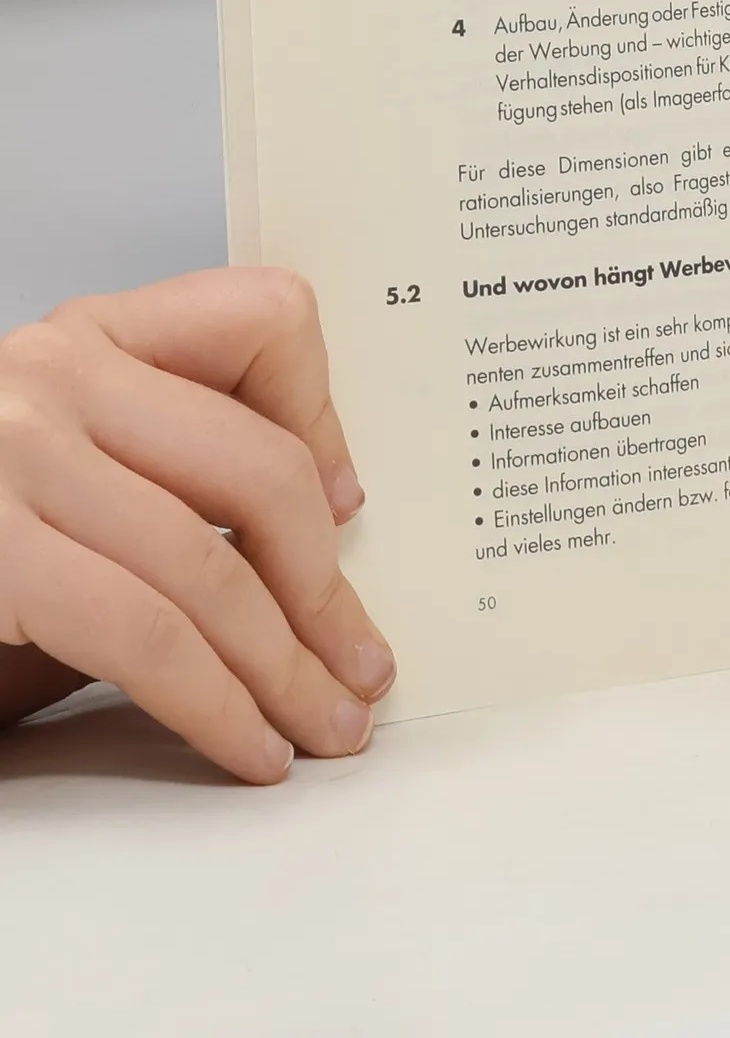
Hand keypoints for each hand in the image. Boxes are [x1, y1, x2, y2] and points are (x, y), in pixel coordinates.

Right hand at [0, 269, 393, 782]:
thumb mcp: (71, 475)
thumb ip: (165, 472)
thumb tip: (317, 538)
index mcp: (88, 338)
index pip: (263, 319)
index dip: (324, 417)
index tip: (345, 508)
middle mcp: (51, 376)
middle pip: (259, 473)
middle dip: (325, 593)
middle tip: (360, 667)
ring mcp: (13, 457)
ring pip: (211, 570)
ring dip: (285, 670)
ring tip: (327, 723)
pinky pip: (146, 636)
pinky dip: (216, 705)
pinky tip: (249, 745)